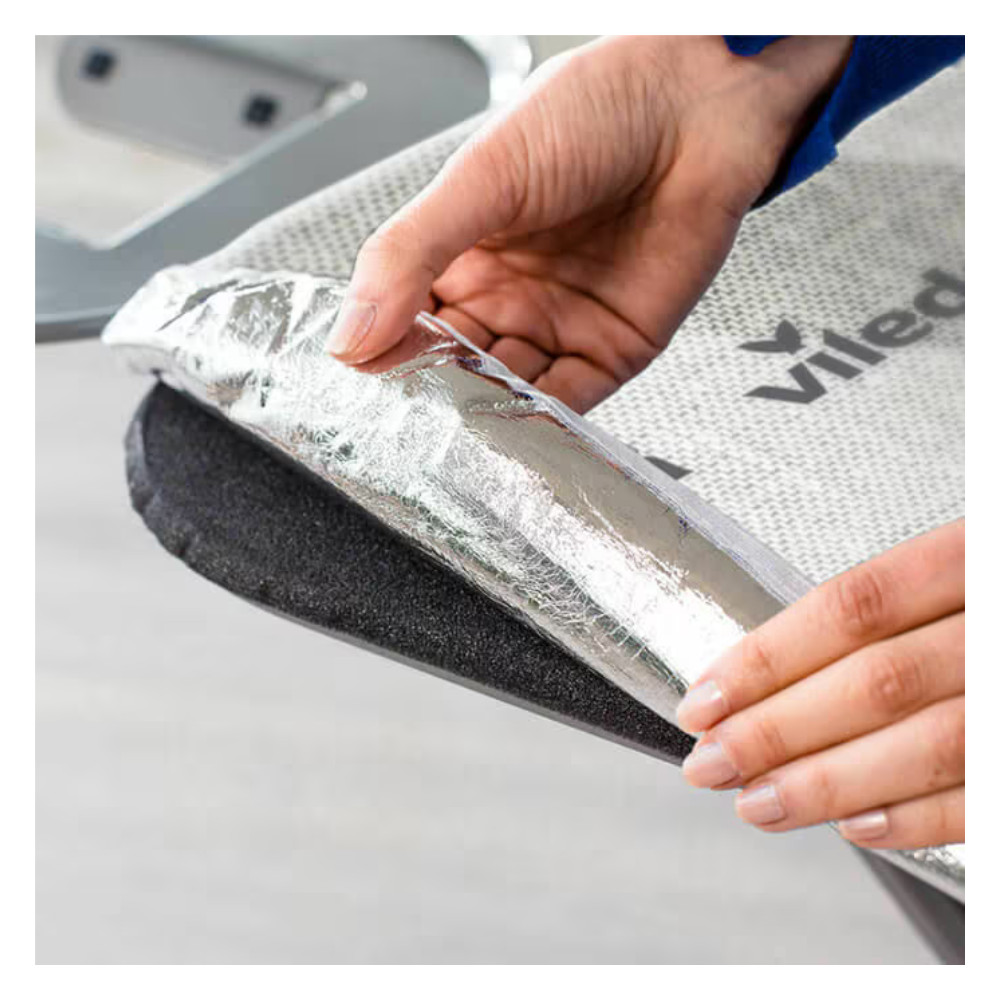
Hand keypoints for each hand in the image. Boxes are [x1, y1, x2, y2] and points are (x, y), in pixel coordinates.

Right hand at [326, 35, 852, 412]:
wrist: (699, 104)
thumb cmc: (596, 111)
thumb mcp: (480, 178)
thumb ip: (410, 255)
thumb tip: (349, 333)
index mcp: (462, 252)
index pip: (405, 322)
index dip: (383, 354)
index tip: (360, 386)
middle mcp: (508, 295)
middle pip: (454, 368)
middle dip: (433, 399)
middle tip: (407, 430)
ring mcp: (559, 325)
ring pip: (507, 395)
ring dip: (483, 420)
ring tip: (456, 442)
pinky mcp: (612, 350)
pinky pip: (569, 404)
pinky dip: (542, 429)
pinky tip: (514, 439)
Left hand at [677, 520, 964, 850]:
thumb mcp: (967, 562)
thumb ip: (900, 606)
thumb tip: (783, 667)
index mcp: (980, 555)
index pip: (853, 607)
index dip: (770, 657)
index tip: (707, 695)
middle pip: (876, 682)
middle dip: (778, 730)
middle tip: (711, 760)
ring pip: (928, 746)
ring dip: (828, 783)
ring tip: (758, 802)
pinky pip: (986, 796)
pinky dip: (918, 817)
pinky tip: (857, 825)